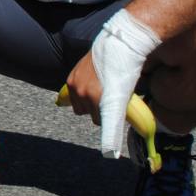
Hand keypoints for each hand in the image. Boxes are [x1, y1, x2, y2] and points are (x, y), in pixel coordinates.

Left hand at [67, 9, 161, 157]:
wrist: (123, 42)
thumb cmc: (111, 52)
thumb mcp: (90, 65)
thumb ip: (85, 80)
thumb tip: (87, 90)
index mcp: (72, 82)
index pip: (75, 103)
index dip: (86, 105)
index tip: (87, 108)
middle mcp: (78, 91)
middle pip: (88, 113)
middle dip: (99, 108)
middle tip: (111, 92)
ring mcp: (91, 97)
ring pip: (99, 118)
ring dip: (108, 112)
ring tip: (118, 92)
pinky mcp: (108, 103)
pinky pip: (108, 125)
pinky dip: (109, 140)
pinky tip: (110, 153)